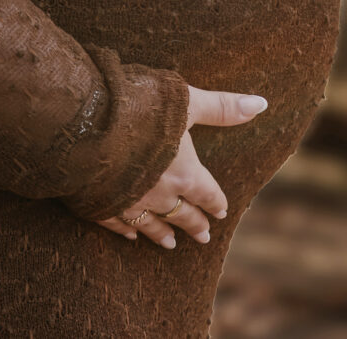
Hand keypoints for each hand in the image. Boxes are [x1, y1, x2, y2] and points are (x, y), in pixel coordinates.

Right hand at [94, 86, 265, 246]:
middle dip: (193, 225)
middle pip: (181, 214)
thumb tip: (260, 104)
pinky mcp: (100, 205)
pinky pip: (117, 224)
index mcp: (184, 172)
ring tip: (170, 244)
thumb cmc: (140, 109)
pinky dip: (126, 231)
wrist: (85, 125)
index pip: (206, 192)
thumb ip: (222, 107)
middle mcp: (159, 194)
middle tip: (203, 238)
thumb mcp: (187, 102)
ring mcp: (128, 203)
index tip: (221, 212)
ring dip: (161, 234)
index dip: (215, 202)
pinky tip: (130, 236)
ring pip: (150, 224)